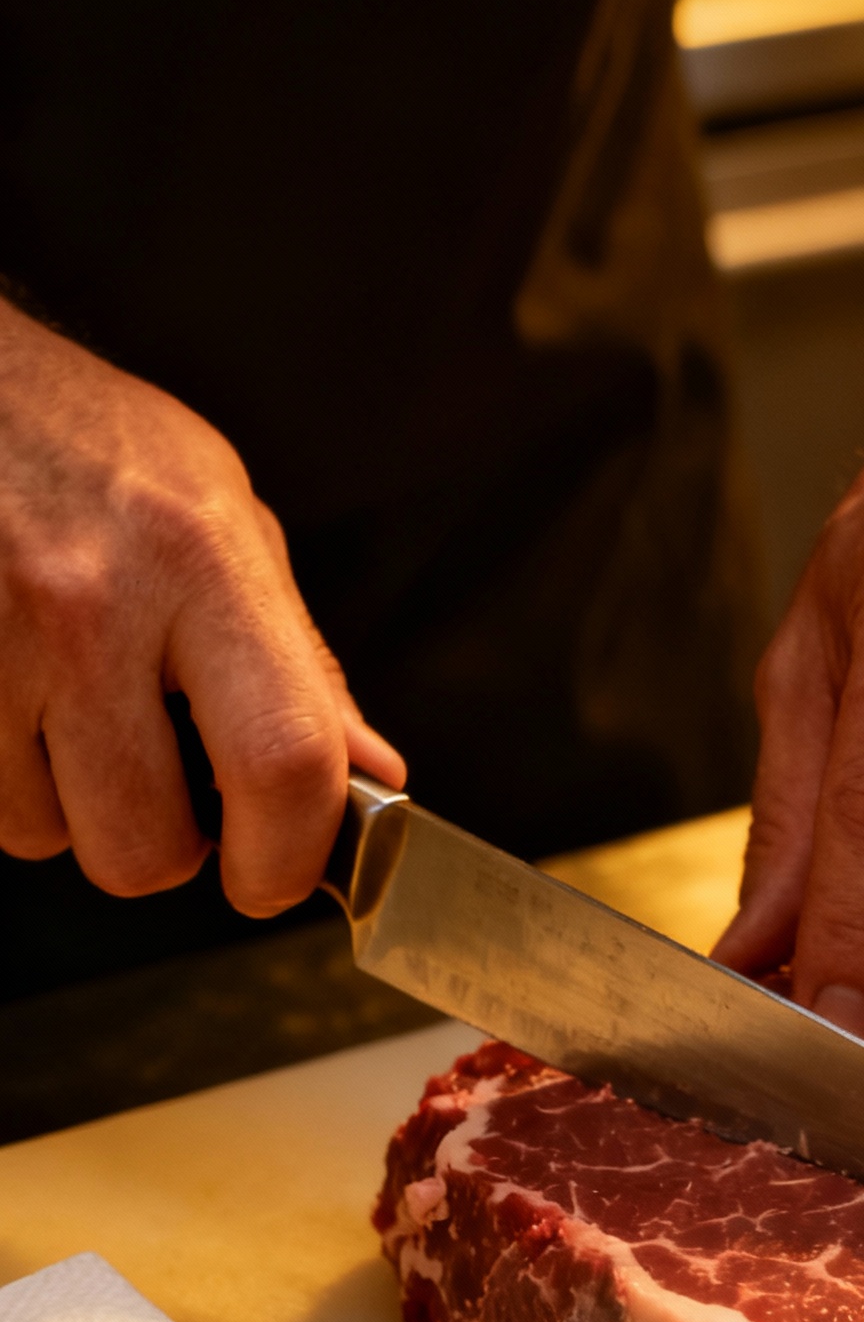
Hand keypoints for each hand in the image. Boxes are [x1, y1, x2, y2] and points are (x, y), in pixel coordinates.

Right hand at [0, 299, 403, 913]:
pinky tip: (13, 696)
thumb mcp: (219, 517)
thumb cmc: (87, 446)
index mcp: (200, 559)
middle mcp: (91, 603)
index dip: (287, 857)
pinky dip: (2, 775)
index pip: (282, 760)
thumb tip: (368, 775)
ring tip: (66, 708)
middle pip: (143, 845)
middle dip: (161, 847)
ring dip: (65, 806)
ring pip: (42, 836)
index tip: (275, 875)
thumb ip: (296, 659)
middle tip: (161, 785)